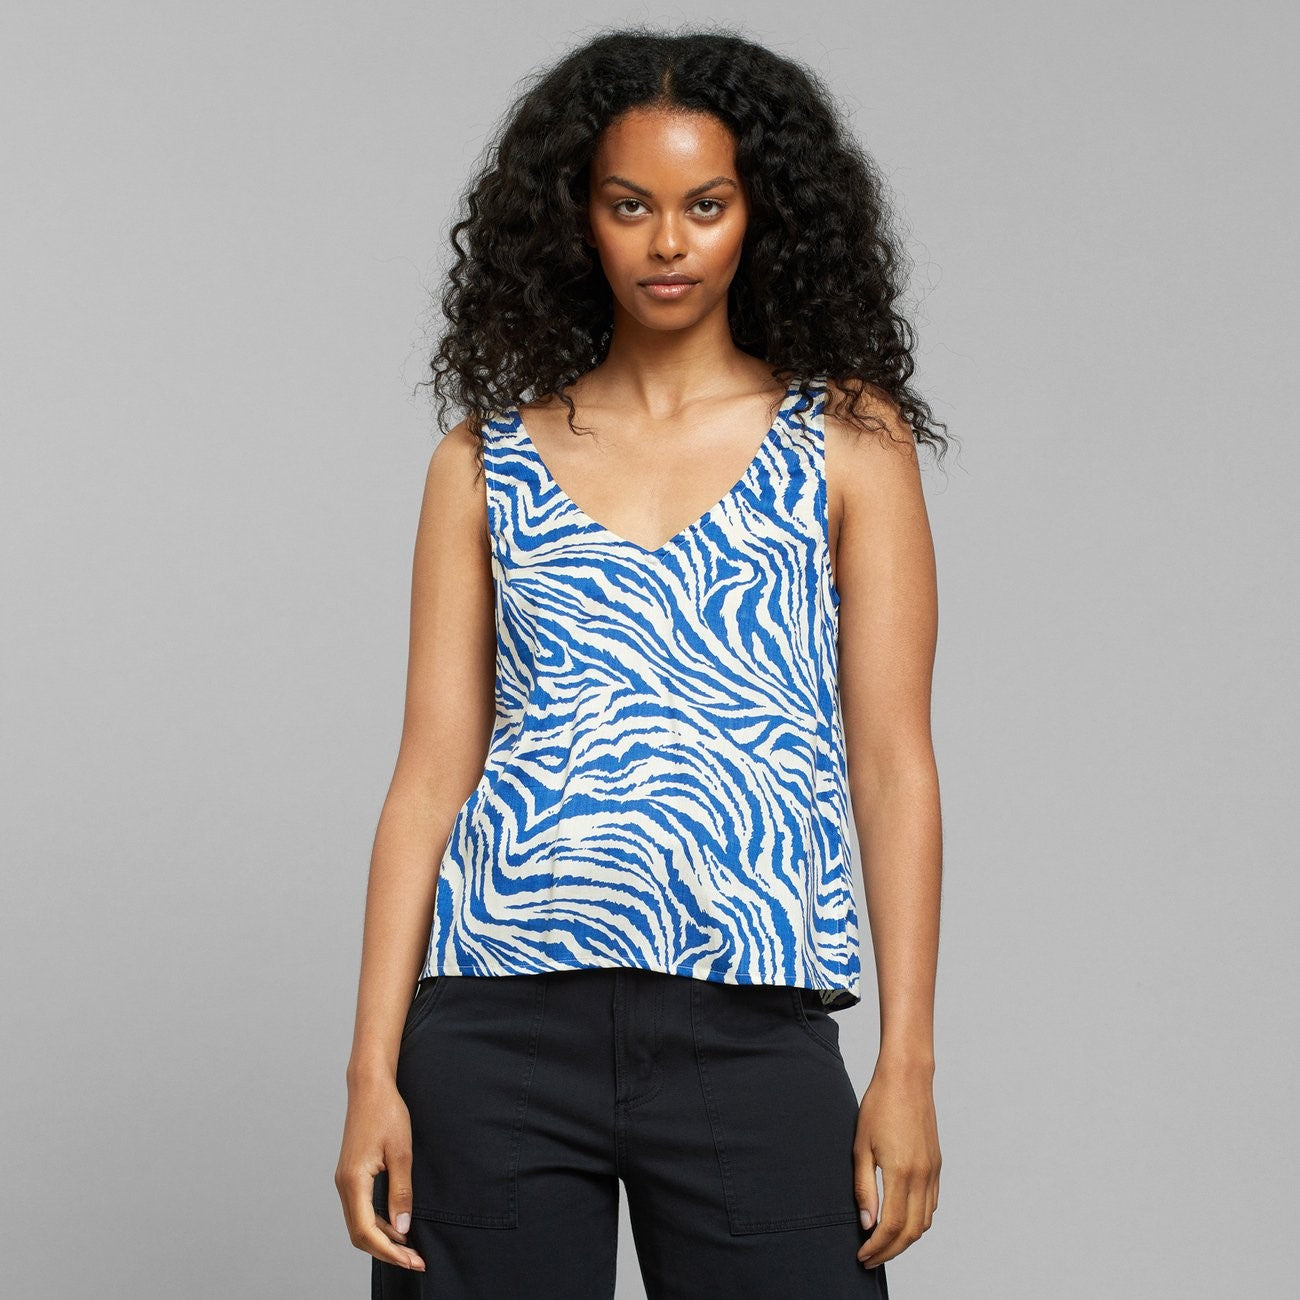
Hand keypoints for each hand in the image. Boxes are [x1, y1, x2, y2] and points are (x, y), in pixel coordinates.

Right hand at [335, 1072, 426, 1272]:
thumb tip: (403, 1228)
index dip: (390, 1251)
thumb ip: (401, 1192)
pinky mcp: (350, 1175)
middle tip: (415, 1260)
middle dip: (387, 1251)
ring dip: (382, 1239)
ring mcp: (345, 1180)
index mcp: (353, 1180)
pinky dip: (377, 1224)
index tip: (413, 1260)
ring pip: (358, 1224)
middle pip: (359, 1234)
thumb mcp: (402, 1152)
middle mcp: (343, 1185)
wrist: (369, 1087)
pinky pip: (360, 1210)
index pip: (366, 1231)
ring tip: (410, 1247)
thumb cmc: (387, 1113)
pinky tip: (396, 1225)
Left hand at [852, 1060, 940, 1269]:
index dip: (877, 1247)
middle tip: (870, 1258)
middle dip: (891, 1251)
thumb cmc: (879, 1106)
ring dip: (905, 1239)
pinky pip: (931, 1205)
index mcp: (901, 1173)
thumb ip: (864, 1188)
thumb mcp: (861, 1146)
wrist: (907, 1078)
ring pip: (924, 1222)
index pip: (891, 1227)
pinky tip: (901, 1219)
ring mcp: (933, 1171)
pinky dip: (917, 1221)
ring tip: (883, 1243)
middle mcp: (922, 1177)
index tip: (862, 1256)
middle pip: (911, 1232)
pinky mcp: (937, 1165)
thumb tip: (866, 1223)